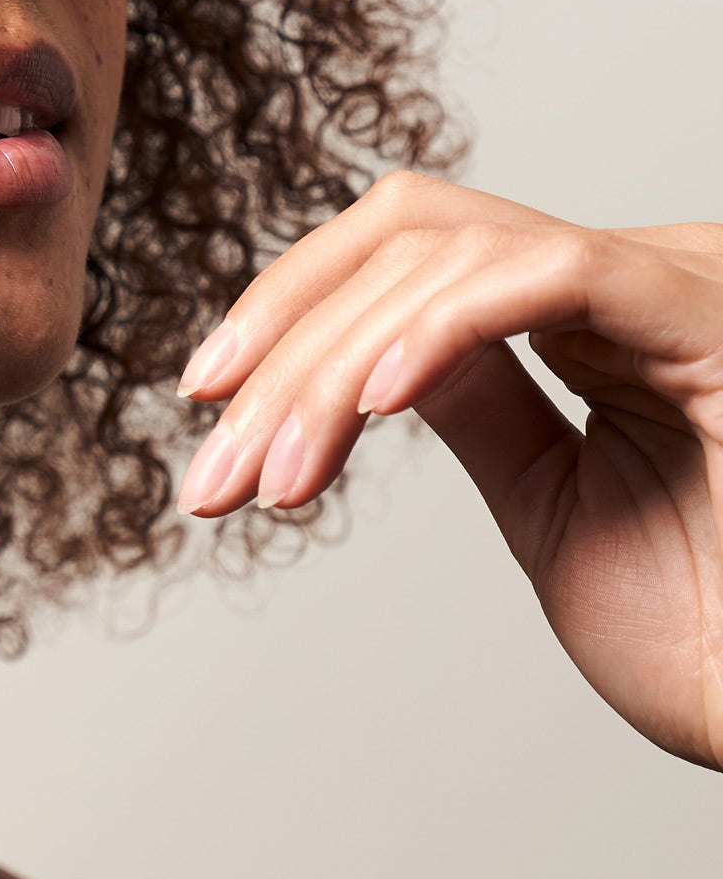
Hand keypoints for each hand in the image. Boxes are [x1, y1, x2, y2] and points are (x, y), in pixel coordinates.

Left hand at [174, 172, 722, 769]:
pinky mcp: (709, 315)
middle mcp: (640, 277)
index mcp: (605, 316)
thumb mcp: (553, 506)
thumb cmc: (708, 639)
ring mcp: (678, 285)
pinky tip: (370, 404)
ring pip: (452, 251)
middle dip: (286, 351)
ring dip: (331, 366)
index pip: (417, 250)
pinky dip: (444, 325)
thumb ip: (478, 409)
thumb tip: (376, 354)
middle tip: (211, 476)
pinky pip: (555, 271)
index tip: (206, 402)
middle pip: (411, 238)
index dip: (294, 307)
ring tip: (270, 478)